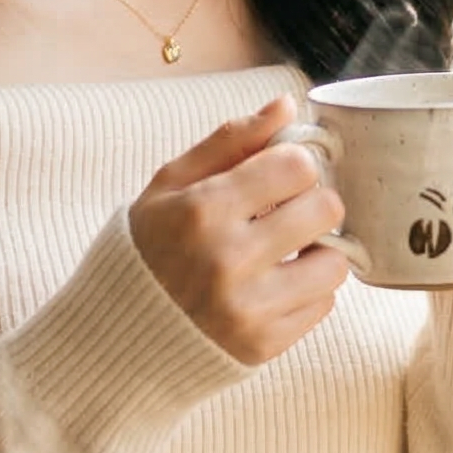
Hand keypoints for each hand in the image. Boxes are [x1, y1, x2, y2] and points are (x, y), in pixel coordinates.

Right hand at [129, 94, 349, 364]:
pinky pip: (322, 306)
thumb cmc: (148, 245)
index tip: (280, 174)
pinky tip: (273, 284)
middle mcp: (227, 260)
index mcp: (202, 210)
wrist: (118, 332)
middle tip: (288, 210)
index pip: (296, 166)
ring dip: (318, 251)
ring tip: (287, 250)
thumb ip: (230, 140)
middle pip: (325, 209)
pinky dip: (306, 291)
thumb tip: (286, 105)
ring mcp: (247, 309)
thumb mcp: (171, 183)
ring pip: (334, 264)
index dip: (295, 163)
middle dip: (312, 202)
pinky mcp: (262, 347)